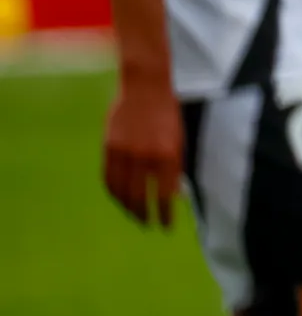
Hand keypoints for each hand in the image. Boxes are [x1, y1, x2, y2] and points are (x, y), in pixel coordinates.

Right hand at [102, 77, 184, 227]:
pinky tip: (119, 199)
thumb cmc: (168, 114)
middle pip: (141, 197)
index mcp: (168, 155)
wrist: (145, 88)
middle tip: (148, 225)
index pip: (165, 195)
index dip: (164, 214)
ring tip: (134, 216)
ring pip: (122, 190)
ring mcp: (125, 152)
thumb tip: (173, 196)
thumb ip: (175, 167)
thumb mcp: (180, 140)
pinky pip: (108, 177)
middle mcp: (146, 157)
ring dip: (127, 208)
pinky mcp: (109, 147)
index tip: (166, 227)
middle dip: (145, 215)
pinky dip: (114, 192)